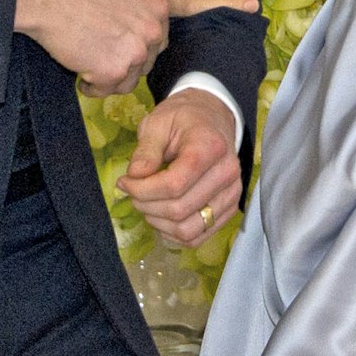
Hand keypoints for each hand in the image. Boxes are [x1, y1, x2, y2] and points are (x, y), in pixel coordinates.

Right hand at [15, 0, 168, 96]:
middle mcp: (152, 31)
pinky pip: (105, 91)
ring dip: (109, 78)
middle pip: (145, 63)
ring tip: (89, 66)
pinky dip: (92, 88)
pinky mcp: (112, 71)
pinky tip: (80, 77)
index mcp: (157, 8)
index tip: (120, 45)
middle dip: (124, 62)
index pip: (158, 40)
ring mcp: (134, 53)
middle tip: (101, 55)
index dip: (137, 45)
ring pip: (127, 81)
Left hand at [116, 89, 242, 247]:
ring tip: (146, 203)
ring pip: (188, 229)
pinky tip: (161, 216)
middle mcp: (227, 173)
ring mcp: (231, 193)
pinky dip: (174, 233)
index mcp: (210, 147)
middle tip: (132, 192)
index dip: (142, 190)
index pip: (174, 184)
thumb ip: (146, 150)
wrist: (211, 119)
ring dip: (159, 223)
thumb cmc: (183, 119)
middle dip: (146, 205)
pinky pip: (198, 236)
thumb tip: (134, 177)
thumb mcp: (158, 122)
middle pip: (179, 209)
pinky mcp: (230, 208)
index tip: (125, 181)